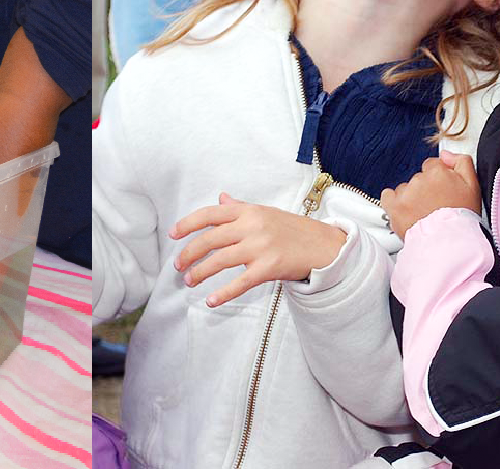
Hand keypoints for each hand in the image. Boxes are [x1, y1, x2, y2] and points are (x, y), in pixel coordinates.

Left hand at [170, 192, 349, 305]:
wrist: (326, 246)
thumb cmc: (293, 230)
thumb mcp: (266, 213)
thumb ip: (240, 208)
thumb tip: (220, 198)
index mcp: (249, 211)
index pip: (210, 214)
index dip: (187, 224)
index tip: (173, 235)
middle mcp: (252, 226)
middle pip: (209, 239)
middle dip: (189, 254)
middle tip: (178, 266)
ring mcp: (261, 247)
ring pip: (220, 261)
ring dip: (200, 273)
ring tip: (190, 281)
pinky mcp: (270, 267)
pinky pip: (240, 283)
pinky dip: (223, 294)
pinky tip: (211, 301)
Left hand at [384, 154, 480, 237]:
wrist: (449, 242)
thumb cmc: (462, 217)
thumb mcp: (473, 186)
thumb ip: (461, 162)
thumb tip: (445, 154)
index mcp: (438, 172)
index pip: (433, 164)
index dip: (439, 178)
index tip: (443, 190)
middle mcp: (419, 180)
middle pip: (419, 177)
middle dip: (426, 188)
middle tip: (436, 205)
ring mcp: (405, 194)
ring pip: (405, 188)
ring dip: (412, 197)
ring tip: (424, 212)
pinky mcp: (393, 207)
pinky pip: (388, 196)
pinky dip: (395, 202)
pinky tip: (407, 210)